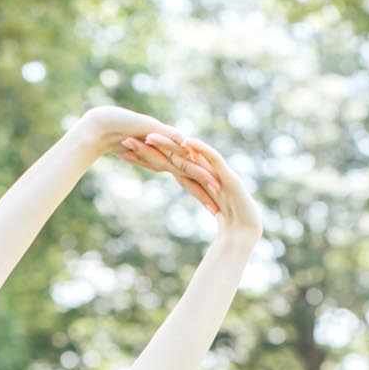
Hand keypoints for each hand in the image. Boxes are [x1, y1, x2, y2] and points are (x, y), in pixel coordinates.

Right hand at [76, 106, 220, 215]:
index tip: (214, 212)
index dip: (201, 196)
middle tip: (222, 205)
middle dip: (206, 189)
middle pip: (192, 172)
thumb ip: (150, 162)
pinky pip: (168, 137)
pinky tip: (191, 151)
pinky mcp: (153, 128)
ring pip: (185, 157)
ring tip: (215, 183)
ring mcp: (163, 139)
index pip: (188, 181)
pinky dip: (179, 144)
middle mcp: (169, 150)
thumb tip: (162, 169)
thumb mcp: (138, 158)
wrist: (102, 127)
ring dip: (199, 169)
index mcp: (167, 160)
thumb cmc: (117, 142)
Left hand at [136, 131, 262, 236]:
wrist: (244, 234)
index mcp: (192, 178)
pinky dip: (200, 149)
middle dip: (150, 148)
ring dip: (169, 144)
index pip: (164, 164)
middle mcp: (202, 170)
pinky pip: (212, 158)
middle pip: (172, 155)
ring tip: (150, 135)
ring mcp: (215, 171)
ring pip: (188, 154)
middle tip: (126, 138)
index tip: (124, 153)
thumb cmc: (223, 228)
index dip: (145, 158)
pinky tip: (185, 142)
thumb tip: (164, 206)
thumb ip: (180, 209)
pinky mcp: (227, 175)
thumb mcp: (192, 218)